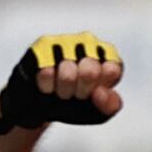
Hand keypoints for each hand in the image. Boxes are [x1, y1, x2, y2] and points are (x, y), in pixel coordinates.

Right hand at [0, 34, 123, 132]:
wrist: (41, 102)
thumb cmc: (74, 101)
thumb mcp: (99, 110)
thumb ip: (111, 104)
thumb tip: (100, 91)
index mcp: (108, 56)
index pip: (110, 70)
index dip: (97, 88)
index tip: (91, 92)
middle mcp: (89, 43)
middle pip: (89, 72)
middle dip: (80, 91)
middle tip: (76, 93)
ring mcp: (65, 41)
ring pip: (67, 73)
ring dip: (63, 90)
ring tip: (61, 90)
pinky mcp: (43, 45)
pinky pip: (46, 71)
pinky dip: (47, 87)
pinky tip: (48, 86)